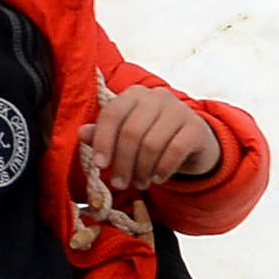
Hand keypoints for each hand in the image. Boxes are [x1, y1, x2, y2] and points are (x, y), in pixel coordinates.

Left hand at [71, 80, 221, 236]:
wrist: (191, 142)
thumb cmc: (151, 137)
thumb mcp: (125, 136)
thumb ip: (103, 135)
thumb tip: (82, 133)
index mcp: (134, 95)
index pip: (113, 113)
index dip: (103, 140)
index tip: (100, 165)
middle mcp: (156, 96)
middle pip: (131, 132)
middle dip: (122, 162)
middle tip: (119, 184)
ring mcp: (179, 109)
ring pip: (152, 143)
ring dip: (142, 170)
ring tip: (139, 183)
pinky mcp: (196, 127)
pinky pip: (175, 150)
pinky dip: (163, 169)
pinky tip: (157, 178)